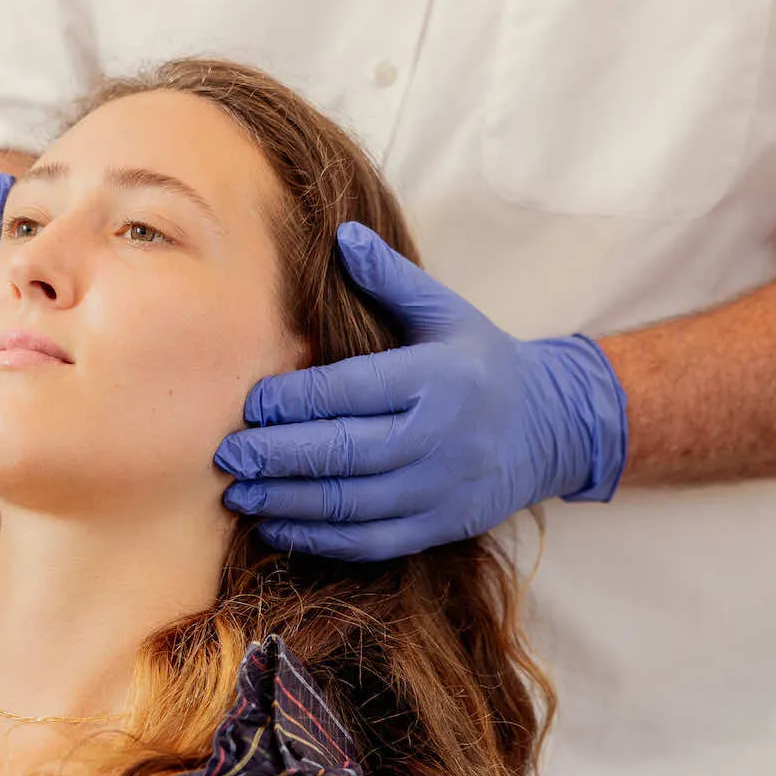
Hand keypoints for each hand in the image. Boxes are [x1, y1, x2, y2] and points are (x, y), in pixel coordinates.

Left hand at [215, 222, 628, 560]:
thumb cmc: (482, 362)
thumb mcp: (446, 312)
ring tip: (238, 495)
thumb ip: (391, 278)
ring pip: (350, 503)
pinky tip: (277, 527)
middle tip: (226, 455)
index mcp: (435, 378)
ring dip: (287, 502)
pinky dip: (318, 540)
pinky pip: (370, 541)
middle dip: (276, 456)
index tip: (249, 405)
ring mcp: (440, 488)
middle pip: (342, 452)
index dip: (294, 401)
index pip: (350, 391)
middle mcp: (438, 437)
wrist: (549, 428)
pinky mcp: (440, 527)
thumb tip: (342, 234)